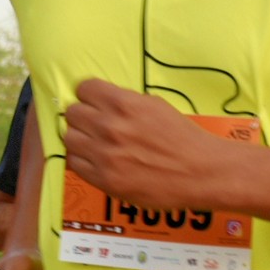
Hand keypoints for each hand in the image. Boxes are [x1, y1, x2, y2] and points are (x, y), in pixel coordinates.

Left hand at [61, 80, 239, 208]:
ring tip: (95, 144)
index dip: (90, 96)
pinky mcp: (105, 179)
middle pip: (72, 113)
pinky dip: (83, 161)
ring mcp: (104, 155)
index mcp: (123, 104)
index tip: (95, 102)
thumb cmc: (182, 138)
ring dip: (81, 139)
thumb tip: (100, 102)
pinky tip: (98, 160)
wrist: (200, 172)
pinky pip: (74, 164)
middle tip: (96, 124)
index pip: (84, 89)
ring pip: (69, 138)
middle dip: (84, 116)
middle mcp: (109, 127)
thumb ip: (124, 103)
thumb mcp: (155, 105)